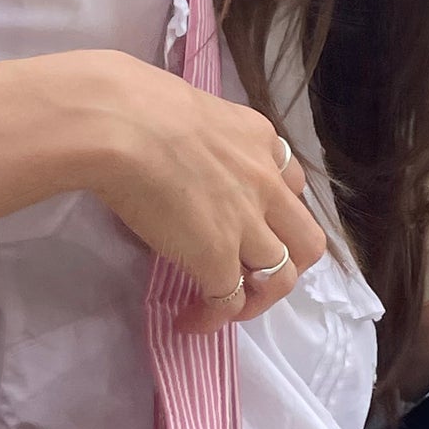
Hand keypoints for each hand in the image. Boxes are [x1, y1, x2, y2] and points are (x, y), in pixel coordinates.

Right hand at [0, 50, 326, 335]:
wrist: (121, 124)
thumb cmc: (134, 107)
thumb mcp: (190, 112)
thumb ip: (200, 142)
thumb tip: (172, 158)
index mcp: (259, 139)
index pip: (291, 183)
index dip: (275, 211)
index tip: (248, 224)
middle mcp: (265, 183)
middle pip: (307, 240)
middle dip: (287, 264)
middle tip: (251, 276)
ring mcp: (246, 224)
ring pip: (282, 277)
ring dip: (258, 300)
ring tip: (225, 308)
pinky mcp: (218, 257)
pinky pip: (229, 303)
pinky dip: (212, 320)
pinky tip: (190, 322)